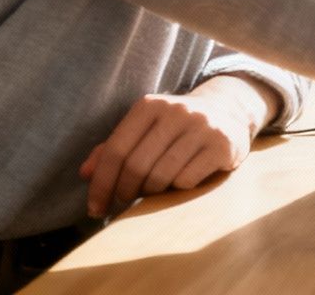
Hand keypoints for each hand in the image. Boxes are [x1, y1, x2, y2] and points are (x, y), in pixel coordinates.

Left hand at [80, 74, 275, 217]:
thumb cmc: (176, 129)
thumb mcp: (144, 130)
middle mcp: (176, 111)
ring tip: (152, 190)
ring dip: (151, 192)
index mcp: (150, 105)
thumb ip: (113, 149)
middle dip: (124, 191)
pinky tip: (179, 183)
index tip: (95, 208)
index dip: (101, 184)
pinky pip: (187, 180)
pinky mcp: (222, 144)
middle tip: (124, 201)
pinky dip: (177, 189)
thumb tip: (85, 173)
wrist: (229, 112)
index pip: (115, 150)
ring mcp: (201, 126)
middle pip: (136, 165)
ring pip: (161, 175)